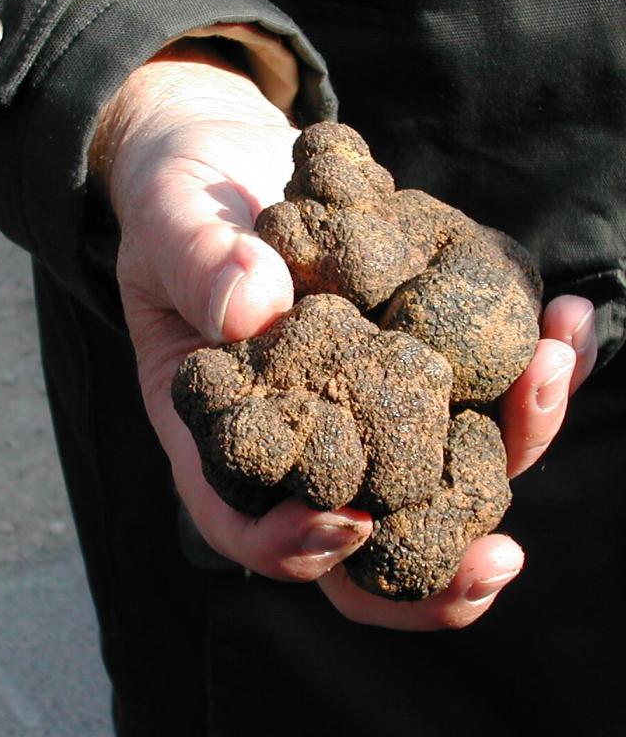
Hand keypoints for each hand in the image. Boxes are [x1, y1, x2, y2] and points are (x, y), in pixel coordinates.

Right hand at [92, 47, 596, 630]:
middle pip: (368, 539)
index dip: (292, 545)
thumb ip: (200, 265)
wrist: (237, 166)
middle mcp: (307, 435)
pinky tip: (564, 319)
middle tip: (498, 560)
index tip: (345, 522)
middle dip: (437, 570)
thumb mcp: (172, 223)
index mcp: (229, 429)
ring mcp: (372, 404)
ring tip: (552, 369)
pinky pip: (481, 388)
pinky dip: (529, 368)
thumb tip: (252, 307)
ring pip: (446, 469)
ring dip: (514, 443)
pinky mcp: (420, 359)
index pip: (246, 521)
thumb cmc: (183, 204)